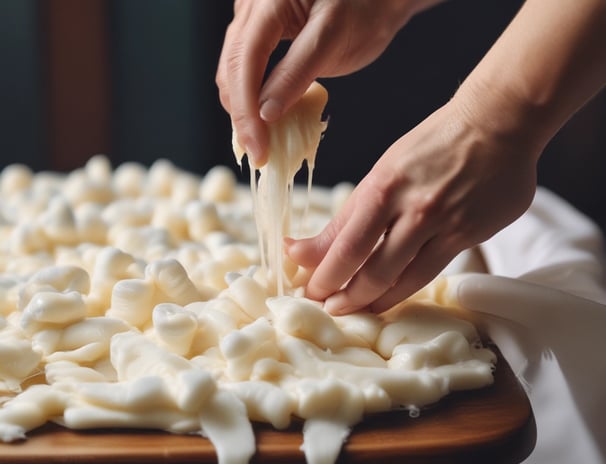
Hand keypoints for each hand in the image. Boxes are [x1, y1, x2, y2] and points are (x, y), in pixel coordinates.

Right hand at [216, 0, 437, 165]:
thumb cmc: (365, 8)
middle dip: (242, 116)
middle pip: (231, 70)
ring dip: (245, 110)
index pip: (244, 61)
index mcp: (267, 2)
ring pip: (233, 73)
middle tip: (261, 154)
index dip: (247, 111)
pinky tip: (267, 121)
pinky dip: (254, 99)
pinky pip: (246, 70)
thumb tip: (265, 114)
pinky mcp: (260, 33)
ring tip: (264, 142)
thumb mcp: (333, 40)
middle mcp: (251, 7)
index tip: (258, 148)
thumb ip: (296, 74)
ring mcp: (252, 20)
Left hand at [286, 97, 541, 314]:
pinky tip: (386, 301)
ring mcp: (442, 223)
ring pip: (397, 278)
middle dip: (340, 295)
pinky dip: (401, 293)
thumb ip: (346, 217)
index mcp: (382, 186)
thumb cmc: (432, 147)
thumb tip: (299, 249)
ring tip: (351, 311)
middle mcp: (409, 207)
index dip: (322, 274)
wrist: (497, 123)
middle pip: (366, 267)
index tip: (307, 288)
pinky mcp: (468, 235)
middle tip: (325, 307)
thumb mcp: (383, 172)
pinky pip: (428, 274)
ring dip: (368, 301)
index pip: (342, 244)